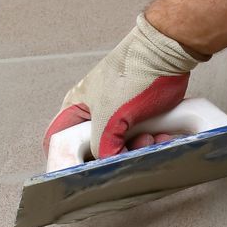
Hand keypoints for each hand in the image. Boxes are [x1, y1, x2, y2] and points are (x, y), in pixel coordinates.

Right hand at [44, 14, 206, 160]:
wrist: (167, 54)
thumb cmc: (133, 73)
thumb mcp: (109, 117)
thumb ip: (102, 146)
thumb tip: (108, 164)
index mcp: (77, 108)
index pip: (59, 140)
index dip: (67, 159)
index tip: (83, 173)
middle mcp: (95, 113)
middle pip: (96, 150)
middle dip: (114, 156)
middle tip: (127, 152)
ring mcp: (120, 115)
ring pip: (123, 147)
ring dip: (139, 150)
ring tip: (151, 139)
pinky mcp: (141, 117)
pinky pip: (144, 139)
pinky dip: (153, 142)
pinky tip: (162, 136)